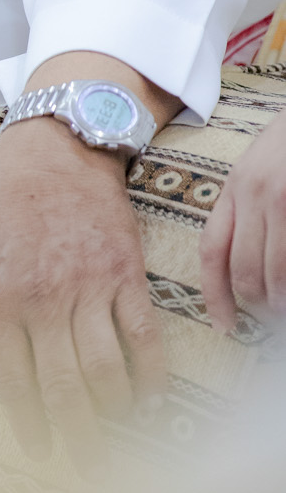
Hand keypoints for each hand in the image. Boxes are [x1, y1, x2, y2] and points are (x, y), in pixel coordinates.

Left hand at [0, 55, 171, 476]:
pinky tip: (151, 397)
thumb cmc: (10, 211)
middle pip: (62, 385)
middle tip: (87, 466)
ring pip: (104, 368)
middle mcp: (41, 299)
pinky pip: (141, 336)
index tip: (39, 450)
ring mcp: (85, 287)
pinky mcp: (123, 273)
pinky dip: (150, 372)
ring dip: (113, 410)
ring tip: (116, 432)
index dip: (27, 422)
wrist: (53, 152)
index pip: (12, 380)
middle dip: (75, 434)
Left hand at [201, 107, 285, 330]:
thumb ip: (249, 207)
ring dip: (282, 300)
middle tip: (273, 315)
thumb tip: (247, 267)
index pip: (213, 250)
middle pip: (245, 271)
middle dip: (259, 304)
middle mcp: (257, 193)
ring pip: (277, 274)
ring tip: (285, 308)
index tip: (223, 325)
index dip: (215, 294)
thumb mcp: (261, 167)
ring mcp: (285, 200)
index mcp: (237, 185)